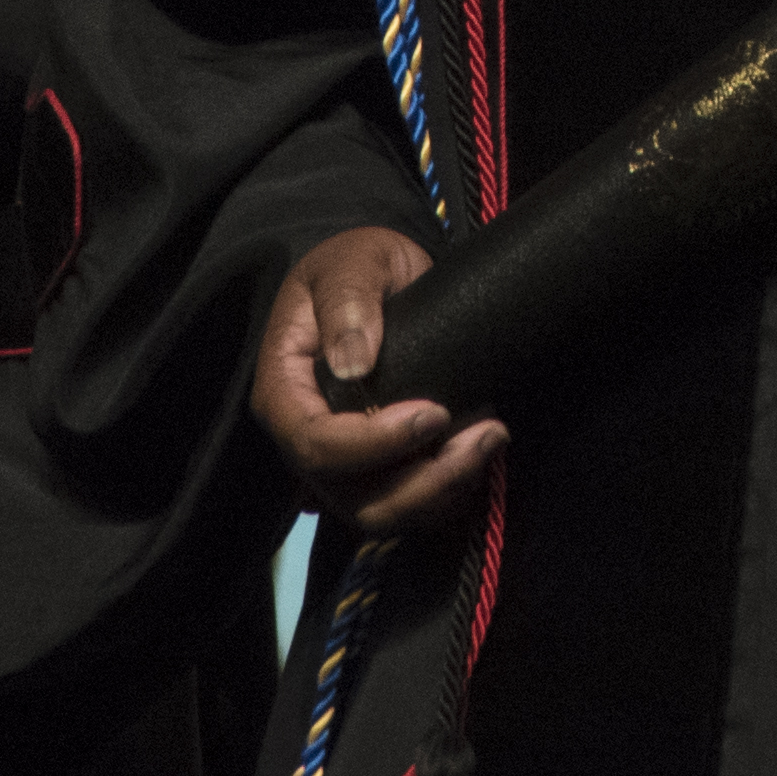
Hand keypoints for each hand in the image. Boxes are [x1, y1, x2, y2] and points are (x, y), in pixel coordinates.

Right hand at [255, 226, 503, 528]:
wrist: (382, 277)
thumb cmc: (357, 265)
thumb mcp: (352, 262)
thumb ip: (348, 302)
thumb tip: (353, 365)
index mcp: (285, 391)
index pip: (313, 444)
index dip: (372, 443)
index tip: (432, 414)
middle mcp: (307, 439)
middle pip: (351, 496)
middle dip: (421, 481)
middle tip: (484, 436)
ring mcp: (343, 463)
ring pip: (384, 513)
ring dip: (443, 491)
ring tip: (491, 439)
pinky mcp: (380, 470)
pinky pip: (410, 508)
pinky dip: (450, 493)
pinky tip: (482, 452)